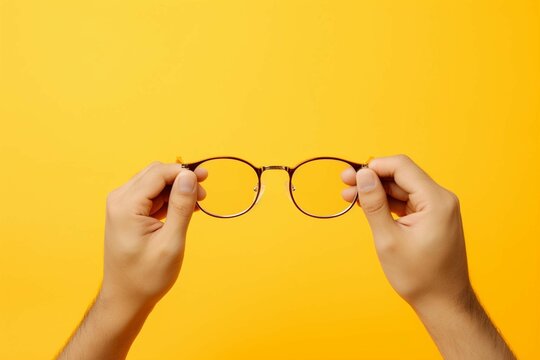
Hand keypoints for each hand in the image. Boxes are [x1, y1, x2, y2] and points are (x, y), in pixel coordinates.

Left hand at [100, 161, 206, 309]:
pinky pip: (152, 196)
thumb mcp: (170, 242)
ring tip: (198, 203)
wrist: (127, 298)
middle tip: (204, 192)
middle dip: (181, 179)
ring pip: (155, 184)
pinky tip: (186, 209)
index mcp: (126, 205)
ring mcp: (122, 207)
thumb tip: (190, 176)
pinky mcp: (128, 214)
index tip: (206, 178)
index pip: (158, 173)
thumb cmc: (146, 276)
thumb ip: (181, 206)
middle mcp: (120, 200)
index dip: (183, 172)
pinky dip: (170, 199)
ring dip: (177, 189)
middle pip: (155, 174)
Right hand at [342, 154, 514, 358]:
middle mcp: (441, 199)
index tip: (351, 175)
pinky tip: (366, 205)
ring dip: (376, 191)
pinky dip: (386, 202)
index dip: (374, 166)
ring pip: (401, 188)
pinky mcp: (432, 217)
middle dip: (371, 179)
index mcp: (436, 201)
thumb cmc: (419, 277)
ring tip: (349, 196)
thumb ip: (374, 204)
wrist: (443, 302)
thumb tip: (362, 175)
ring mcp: (437, 208)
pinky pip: (406, 201)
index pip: (402, 167)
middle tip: (344, 184)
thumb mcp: (389, 239)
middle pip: (400, 176)